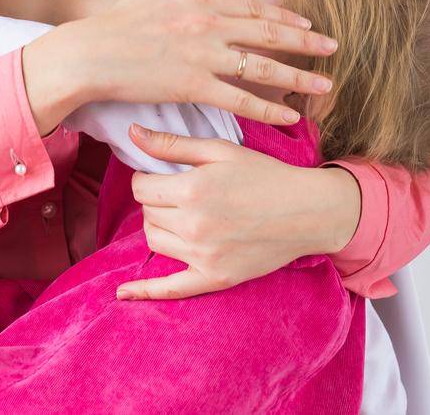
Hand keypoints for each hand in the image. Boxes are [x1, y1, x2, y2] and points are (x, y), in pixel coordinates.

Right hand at [23, 0, 337, 131]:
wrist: (91, 53)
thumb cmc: (118, 22)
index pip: (254, 8)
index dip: (286, 18)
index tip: (309, 25)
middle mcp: (208, 24)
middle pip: (269, 35)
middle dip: (306, 43)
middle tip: (335, 48)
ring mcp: (203, 55)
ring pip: (262, 68)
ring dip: (298, 77)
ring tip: (325, 86)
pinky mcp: (193, 85)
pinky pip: (239, 100)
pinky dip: (268, 109)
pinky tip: (290, 117)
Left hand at [113, 125, 361, 300]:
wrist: (306, 211)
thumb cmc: (264, 175)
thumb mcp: (220, 150)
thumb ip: (173, 144)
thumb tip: (132, 133)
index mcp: (192, 190)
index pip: (142, 187)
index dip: (147, 177)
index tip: (161, 175)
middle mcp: (194, 226)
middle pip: (147, 213)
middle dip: (156, 200)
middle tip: (178, 193)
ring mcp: (203, 256)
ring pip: (154, 241)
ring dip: (158, 226)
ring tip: (179, 215)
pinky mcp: (215, 278)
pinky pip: (171, 289)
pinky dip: (145, 291)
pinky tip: (123, 294)